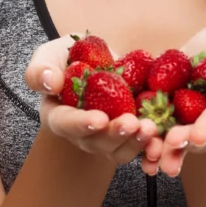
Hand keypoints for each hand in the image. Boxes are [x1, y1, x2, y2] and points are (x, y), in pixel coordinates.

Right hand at [24, 33, 163, 167]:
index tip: (98, 119)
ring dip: (136, 142)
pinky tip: (164, 140)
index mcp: (58, 116)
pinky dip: (152, 146)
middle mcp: (82, 133)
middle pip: (97, 142)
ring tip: (151, 128)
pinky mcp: (129, 134)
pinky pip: (140, 146)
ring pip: (120, 150)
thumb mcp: (49, 56)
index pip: (65, 124)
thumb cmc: (67, 59)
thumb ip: (41, 70)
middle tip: (132, 124)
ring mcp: (107, 137)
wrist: (96, 60)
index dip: (81, 124)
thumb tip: (50, 82)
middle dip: (115, 135)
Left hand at [143, 20, 205, 178]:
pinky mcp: (163, 111)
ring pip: (172, 139)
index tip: (197, 137)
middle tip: (169, 147)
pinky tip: (131, 143)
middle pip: (195, 137)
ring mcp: (184, 118)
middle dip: (181, 144)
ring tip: (150, 159)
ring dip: (161, 150)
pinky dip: (142, 138)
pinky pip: (152, 126)